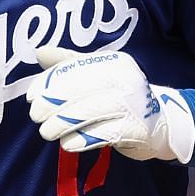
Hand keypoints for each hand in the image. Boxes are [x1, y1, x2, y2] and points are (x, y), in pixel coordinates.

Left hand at [27, 46, 194, 162]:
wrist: (162, 124)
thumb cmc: (124, 99)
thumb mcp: (101, 77)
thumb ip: (71, 64)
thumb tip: (40, 52)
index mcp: (115, 63)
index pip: (76, 68)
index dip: (50, 82)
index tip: (32, 96)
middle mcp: (127, 80)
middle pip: (82, 88)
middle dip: (53, 102)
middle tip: (36, 115)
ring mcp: (134, 105)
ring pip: (90, 111)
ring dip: (63, 123)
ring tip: (47, 132)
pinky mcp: (137, 129)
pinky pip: (104, 133)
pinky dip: (82, 139)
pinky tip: (68, 143)